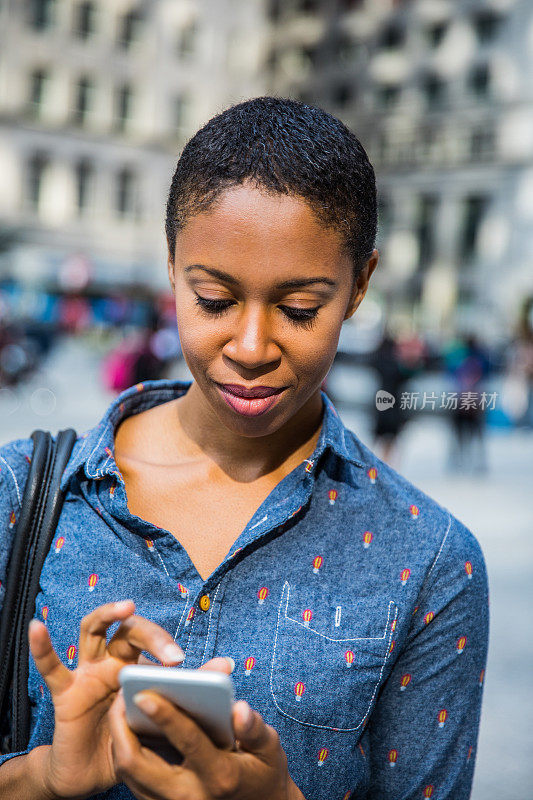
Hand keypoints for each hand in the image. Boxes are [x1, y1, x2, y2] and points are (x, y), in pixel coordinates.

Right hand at [28, 601, 229, 799]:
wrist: (92, 775)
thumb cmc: (131, 740)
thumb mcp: (163, 718)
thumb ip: (189, 692)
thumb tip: (226, 666)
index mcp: (139, 665)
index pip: (157, 642)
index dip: (174, 649)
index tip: (195, 667)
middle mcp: (113, 661)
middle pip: (129, 630)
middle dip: (153, 636)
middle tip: (174, 657)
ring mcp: (88, 672)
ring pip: (93, 631)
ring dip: (108, 615)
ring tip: (126, 608)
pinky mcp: (66, 691)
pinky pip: (51, 666)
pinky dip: (42, 646)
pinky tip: (37, 626)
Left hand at [108, 686, 302, 799]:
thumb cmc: (262, 773)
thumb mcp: (269, 750)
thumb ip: (254, 729)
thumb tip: (240, 709)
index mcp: (219, 776)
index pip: (187, 741)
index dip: (165, 716)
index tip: (145, 693)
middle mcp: (189, 796)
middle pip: (137, 764)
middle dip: (121, 727)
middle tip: (121, 694)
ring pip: (128, 774)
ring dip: (119, 738)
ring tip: (121, 705)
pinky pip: (132, 780)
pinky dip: (125, 752)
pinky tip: (128, 727)